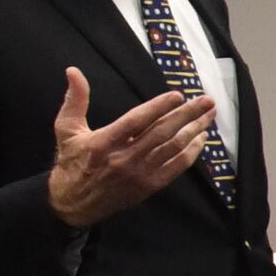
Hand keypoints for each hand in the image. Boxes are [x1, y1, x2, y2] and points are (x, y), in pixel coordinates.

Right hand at [46, 68, 216, 227]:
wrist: (73, 204)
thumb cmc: (72, 162)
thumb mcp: (66, 129)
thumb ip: (74, 100)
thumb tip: (73, 71)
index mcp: (104, 142)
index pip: (137, 121)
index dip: (158, 107)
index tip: (177, 95)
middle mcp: (124, 158)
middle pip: (162, 132)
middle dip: (187, 114)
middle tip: (206, 100)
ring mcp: (139, 173)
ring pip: (173, 148)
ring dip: (194, 130)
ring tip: (209, 115)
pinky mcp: (149, 186)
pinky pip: (176, 167)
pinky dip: (191, 152)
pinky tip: (201, 139)